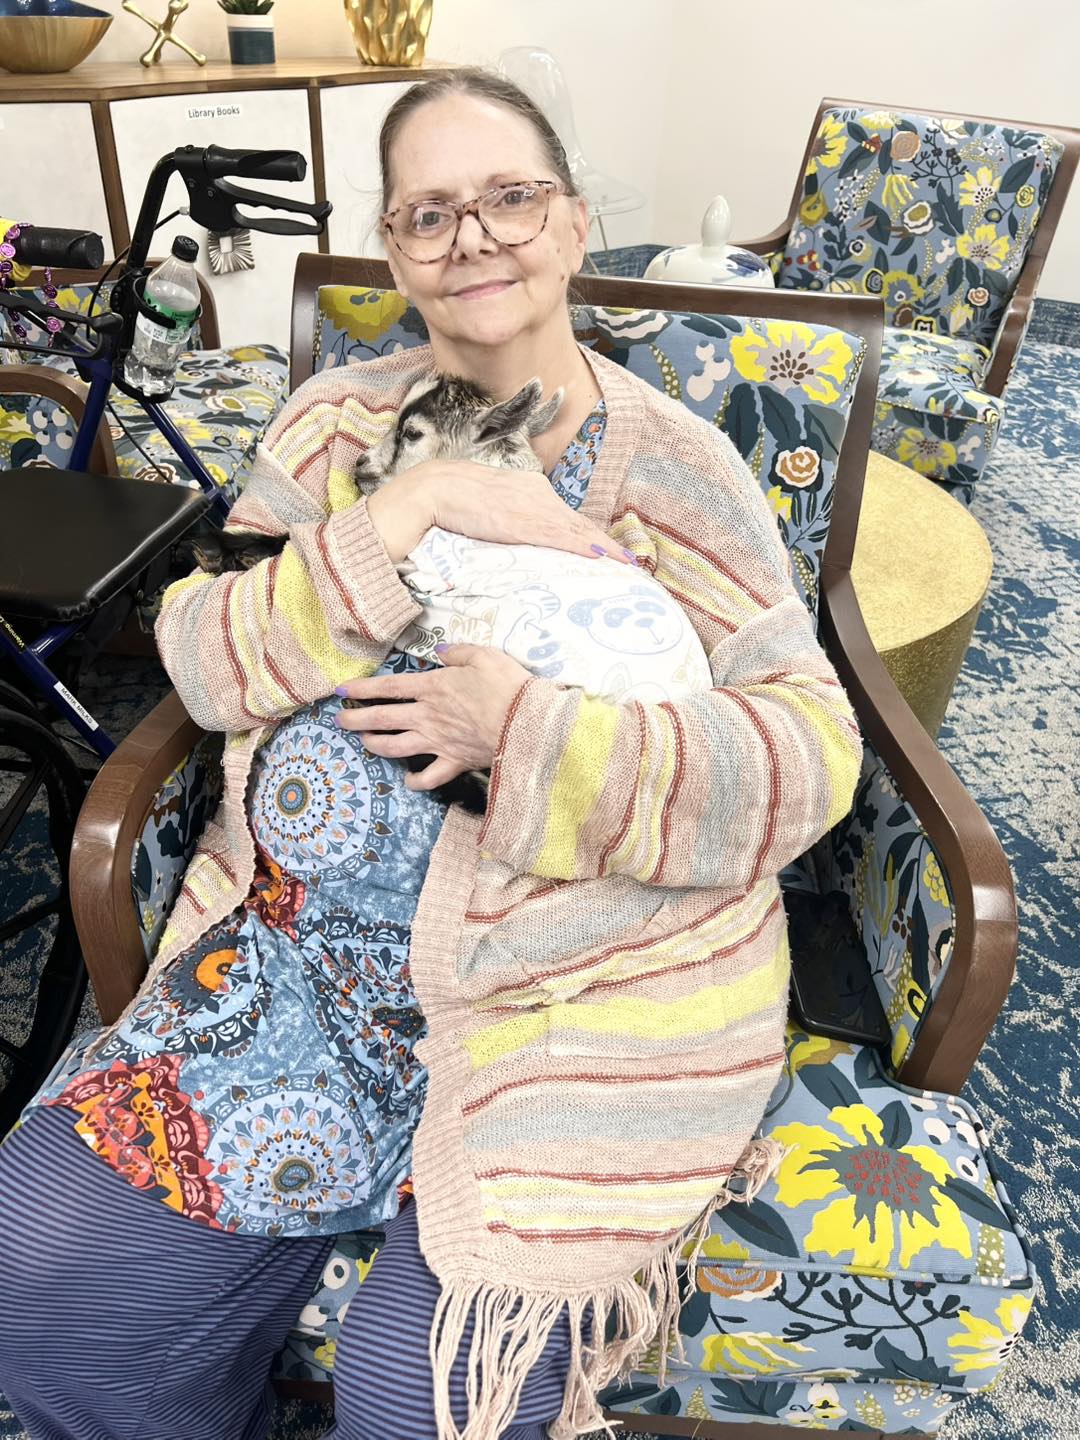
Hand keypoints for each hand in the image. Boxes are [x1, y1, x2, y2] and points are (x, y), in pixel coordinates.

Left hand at [335, 644, 531, 791]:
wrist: (528, 723)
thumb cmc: (507, 686)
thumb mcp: (484, 656)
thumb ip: (459, 652)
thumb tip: (441, 652)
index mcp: (433, 687)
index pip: (388, 687)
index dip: (361, 688)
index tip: (341, 690)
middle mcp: (427, 716)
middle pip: (382, 718)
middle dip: (356, 720)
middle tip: (339, 721)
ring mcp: (438, 742)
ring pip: (395, 747)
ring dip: (374, 745)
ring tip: (363, 743)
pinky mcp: (454, 762)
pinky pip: (428, 777)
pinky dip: (415, 781)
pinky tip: (407, 781)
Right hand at [367, 459, 636, 566]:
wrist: (434, 491)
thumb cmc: (450, 503)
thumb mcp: (485, 511)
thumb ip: (503, 523)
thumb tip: (509, 543)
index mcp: (529, 489)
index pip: (565, 517)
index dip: (586, 535)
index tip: (606, 551)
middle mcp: (538, 495)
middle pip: (578, 523)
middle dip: (604, 544)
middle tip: (629, 562)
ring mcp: (535, 507)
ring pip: (578, 530)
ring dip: (604, 550)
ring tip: (627, 565)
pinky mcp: (529, 522)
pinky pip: (566, 537)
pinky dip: (588, 548)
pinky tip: (606, 558)